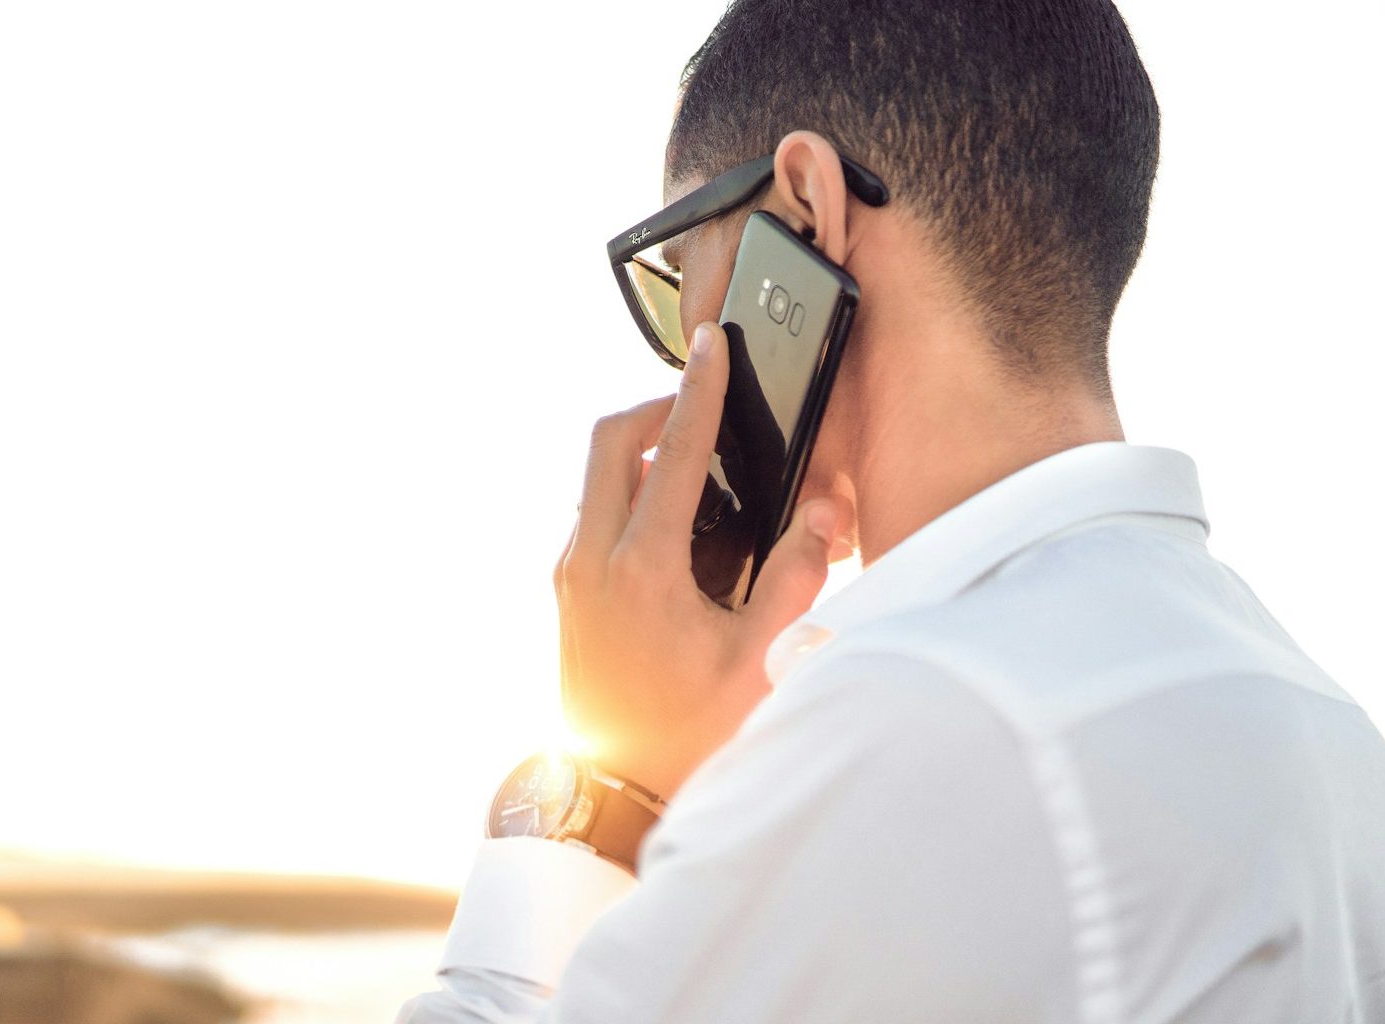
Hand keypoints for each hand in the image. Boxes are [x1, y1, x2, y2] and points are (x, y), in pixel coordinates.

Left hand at [553, 321, 839, 801]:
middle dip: (653, 409)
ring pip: (594, 476)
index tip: (713, 345)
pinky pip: (592, 512)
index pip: (672, 453)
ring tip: (695, 465)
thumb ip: (797, 577)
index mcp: (641, 569)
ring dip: (637, 451)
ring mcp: (570, 576)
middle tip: (700, 407)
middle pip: (607, 441)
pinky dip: (626, 491)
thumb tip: (819, 512)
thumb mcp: (759, 660)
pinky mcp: (565, 593)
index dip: (699, 390)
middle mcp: (591, 561)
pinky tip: (673, 522)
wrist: (614, 791)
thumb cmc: (685, 733)